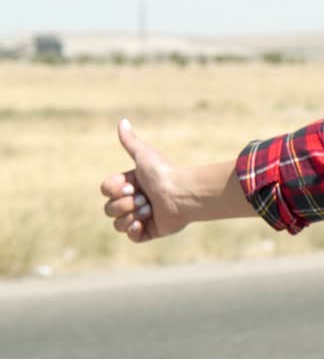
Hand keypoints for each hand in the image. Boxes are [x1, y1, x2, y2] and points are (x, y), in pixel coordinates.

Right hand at [100, 119, 187, 241]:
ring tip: (150, 209)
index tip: (132, 184)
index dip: (114, 189)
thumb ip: (130, 141)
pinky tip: (144, 222)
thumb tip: (122, 121)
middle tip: (145, 198)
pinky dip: (135, 230)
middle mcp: (134, 200)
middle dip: (125, 203)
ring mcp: (142, 216)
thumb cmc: (164, 172)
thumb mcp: (143, 155)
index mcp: (130, 183)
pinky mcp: (150, 231)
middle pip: (109, 209)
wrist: (183, 193)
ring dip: (132, 214)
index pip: (105, 190)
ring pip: (117, 223)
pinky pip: (132, 236)